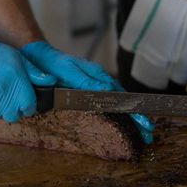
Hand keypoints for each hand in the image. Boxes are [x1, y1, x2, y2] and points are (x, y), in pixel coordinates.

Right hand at [0, 32, 54, 122]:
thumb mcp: (15, 57)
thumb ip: (34, 72)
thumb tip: (51, 81)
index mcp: (16, 78)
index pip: (29, 107)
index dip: (26, 105)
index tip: (20, 100)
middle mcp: (2, 90)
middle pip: (13, 115)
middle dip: (10, 108)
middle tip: (3, 94)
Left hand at [22, 41, 153, 143]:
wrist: (38, 54)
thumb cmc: (51, 62)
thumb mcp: (68, 70)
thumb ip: (87, 81)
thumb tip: (108, 90)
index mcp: (96, 75)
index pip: (121, 95)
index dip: (133, 110)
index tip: (145, 123)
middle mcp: (98, 79)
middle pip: (123, 98)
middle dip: (137, 115)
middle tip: (148, 132)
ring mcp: (93, 83)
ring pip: (117, 99)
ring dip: (130, 114)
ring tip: (141, 128)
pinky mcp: (87, 87)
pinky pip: (106, 99)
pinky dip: (118, 109)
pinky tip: (122, 118)